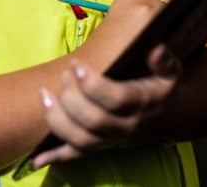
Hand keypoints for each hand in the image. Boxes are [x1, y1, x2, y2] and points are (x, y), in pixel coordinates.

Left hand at [32, 0, 183, 169]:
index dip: (92, 84)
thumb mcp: (169, 69)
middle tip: (63, 76)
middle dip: (72, 98)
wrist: (170, 115)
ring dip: (58, 121)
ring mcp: (113, 139)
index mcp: (141, 103)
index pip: (115, 99)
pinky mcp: (102, 146)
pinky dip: (56, 157)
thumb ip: (163, 58)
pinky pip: (78, 155)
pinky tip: (36, 158)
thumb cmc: (162, 85)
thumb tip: (154, 46)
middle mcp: (127, 126)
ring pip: (82, 140)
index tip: (76, 64)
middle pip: (94, 121)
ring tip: (44, 95)